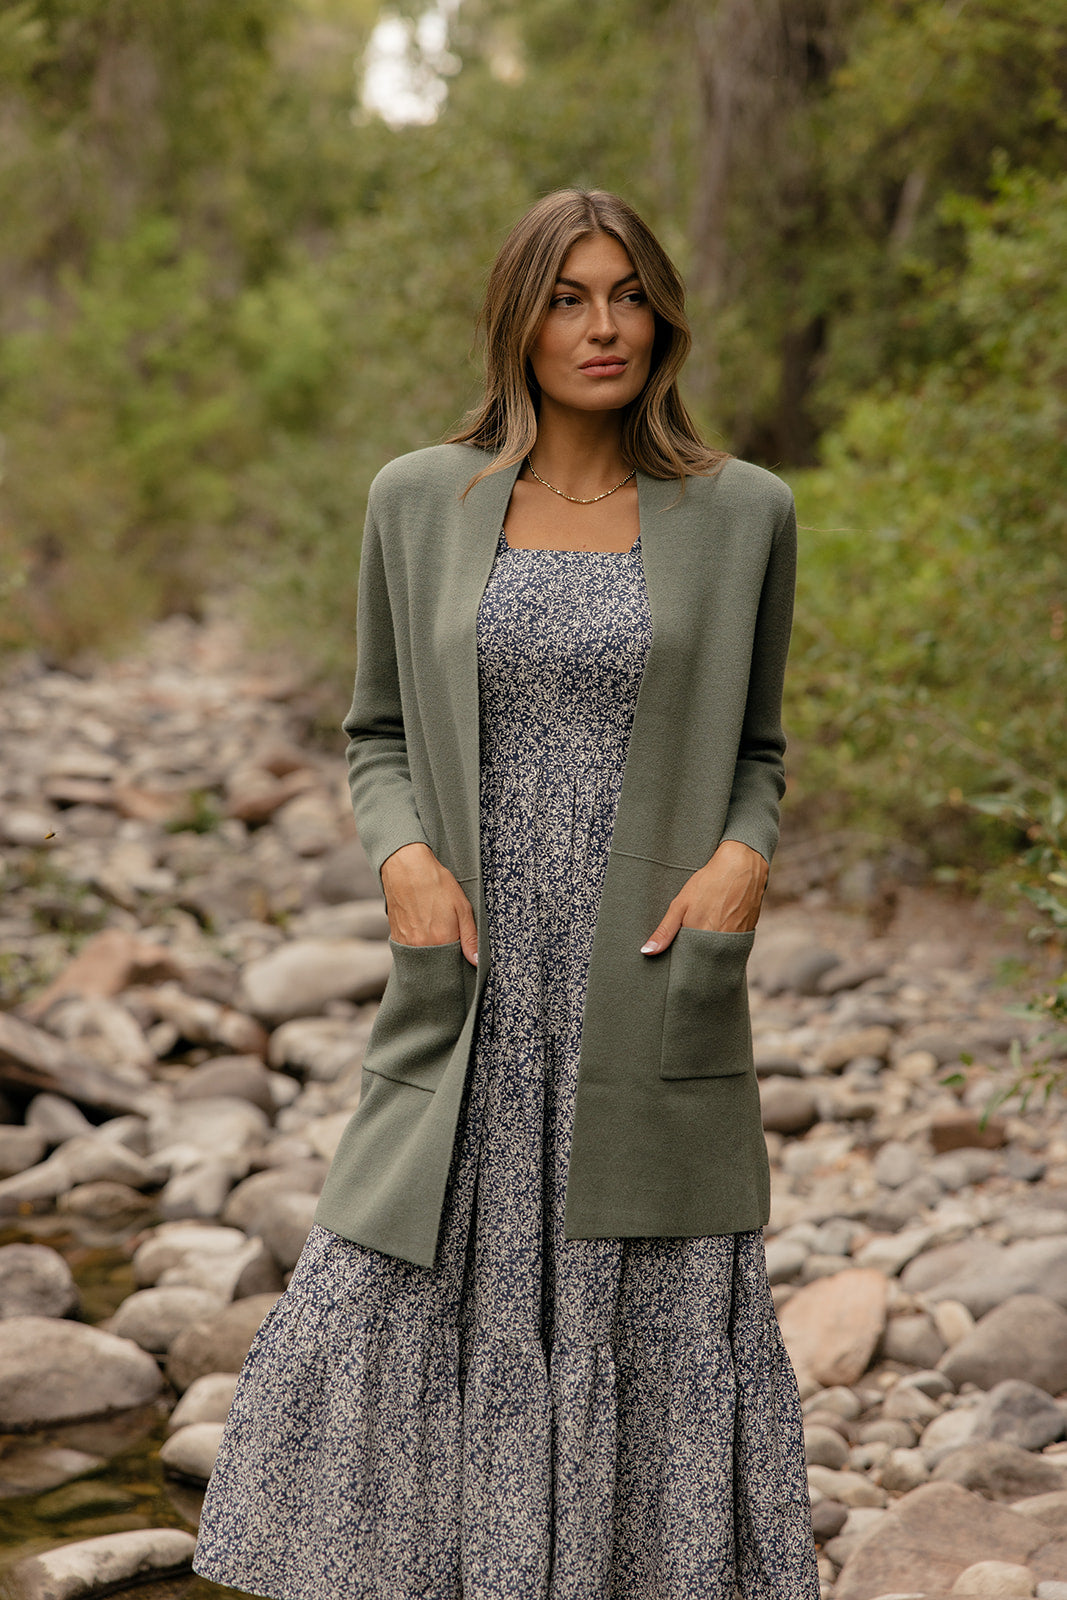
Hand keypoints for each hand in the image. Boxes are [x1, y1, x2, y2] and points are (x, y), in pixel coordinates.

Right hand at [380, 842, 478, 965]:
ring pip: (423, 959)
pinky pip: (410, 952)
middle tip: (449, 940)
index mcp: (442, 940)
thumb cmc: (436, 884)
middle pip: (437, 964)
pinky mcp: (396, 937)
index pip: (454, 964)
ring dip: (432, 953)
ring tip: (436, 933)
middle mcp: (422, 946)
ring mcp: (407, 943)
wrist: (406, 868)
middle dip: (445, 960)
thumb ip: (471, 937)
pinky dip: (418, 948)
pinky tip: (423, 933)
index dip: (460, 960)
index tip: (462, 952)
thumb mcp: (462, 907)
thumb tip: (475, 961)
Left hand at [640, 839, 767, 954]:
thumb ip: (665, 931)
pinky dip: (724, 943)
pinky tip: (720, 926)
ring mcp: (736, 939)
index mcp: (701, 938)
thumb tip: (647, 951)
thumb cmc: (709, 883)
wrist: (742, 867)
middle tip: (691, 938)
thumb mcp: (680, 905)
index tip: (676, 958)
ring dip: (709, 950)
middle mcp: (721, 943)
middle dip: (695, 957)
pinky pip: (732, 947)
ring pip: (718, 955)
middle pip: (704, 960)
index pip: (689, 964)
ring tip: (706, 930)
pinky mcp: (747, 934)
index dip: (682, 961)